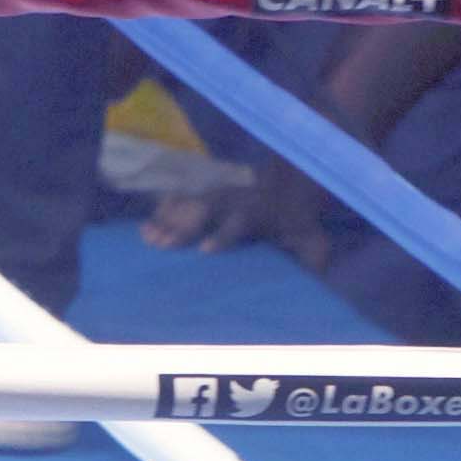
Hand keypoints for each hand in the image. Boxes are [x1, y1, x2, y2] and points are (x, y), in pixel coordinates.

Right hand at [149, 155, 331, 261]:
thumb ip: (312, 258)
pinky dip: (164, 211)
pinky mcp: (210, 196)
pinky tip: (144, 225)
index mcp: (261, 213)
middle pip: (206, 211)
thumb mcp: (314, 239)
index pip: (239, 223)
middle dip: (184, 226)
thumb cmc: (301, 221)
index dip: (223, 236)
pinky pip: (183, 200)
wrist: (296, 181)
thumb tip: (316, 279)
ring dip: (168, 220)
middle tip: (163, 245)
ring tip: (147, 238)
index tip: (205, 251)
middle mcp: (237, 201)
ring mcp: (221, 196)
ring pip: (190, 204)